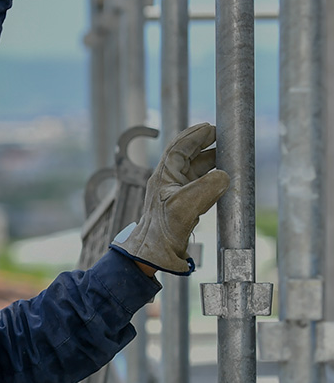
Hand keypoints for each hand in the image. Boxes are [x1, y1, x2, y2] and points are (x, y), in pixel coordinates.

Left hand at [112, 122, 229, 274]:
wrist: (154, 254)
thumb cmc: (163, 230)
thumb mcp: (185, 206)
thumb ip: (206, 188)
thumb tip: (223, 175)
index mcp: (164, 175)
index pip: (179, 147)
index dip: (195, 135)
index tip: (212, 128)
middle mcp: (168, 181)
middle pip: (187, 155)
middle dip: (205, 144)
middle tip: (223, 137)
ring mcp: (174, 192)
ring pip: (194, 170)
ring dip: (210, 161)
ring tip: (227, 155)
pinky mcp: (181, 205)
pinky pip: (198, 184)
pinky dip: (211, 178)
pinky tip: (222, 179)